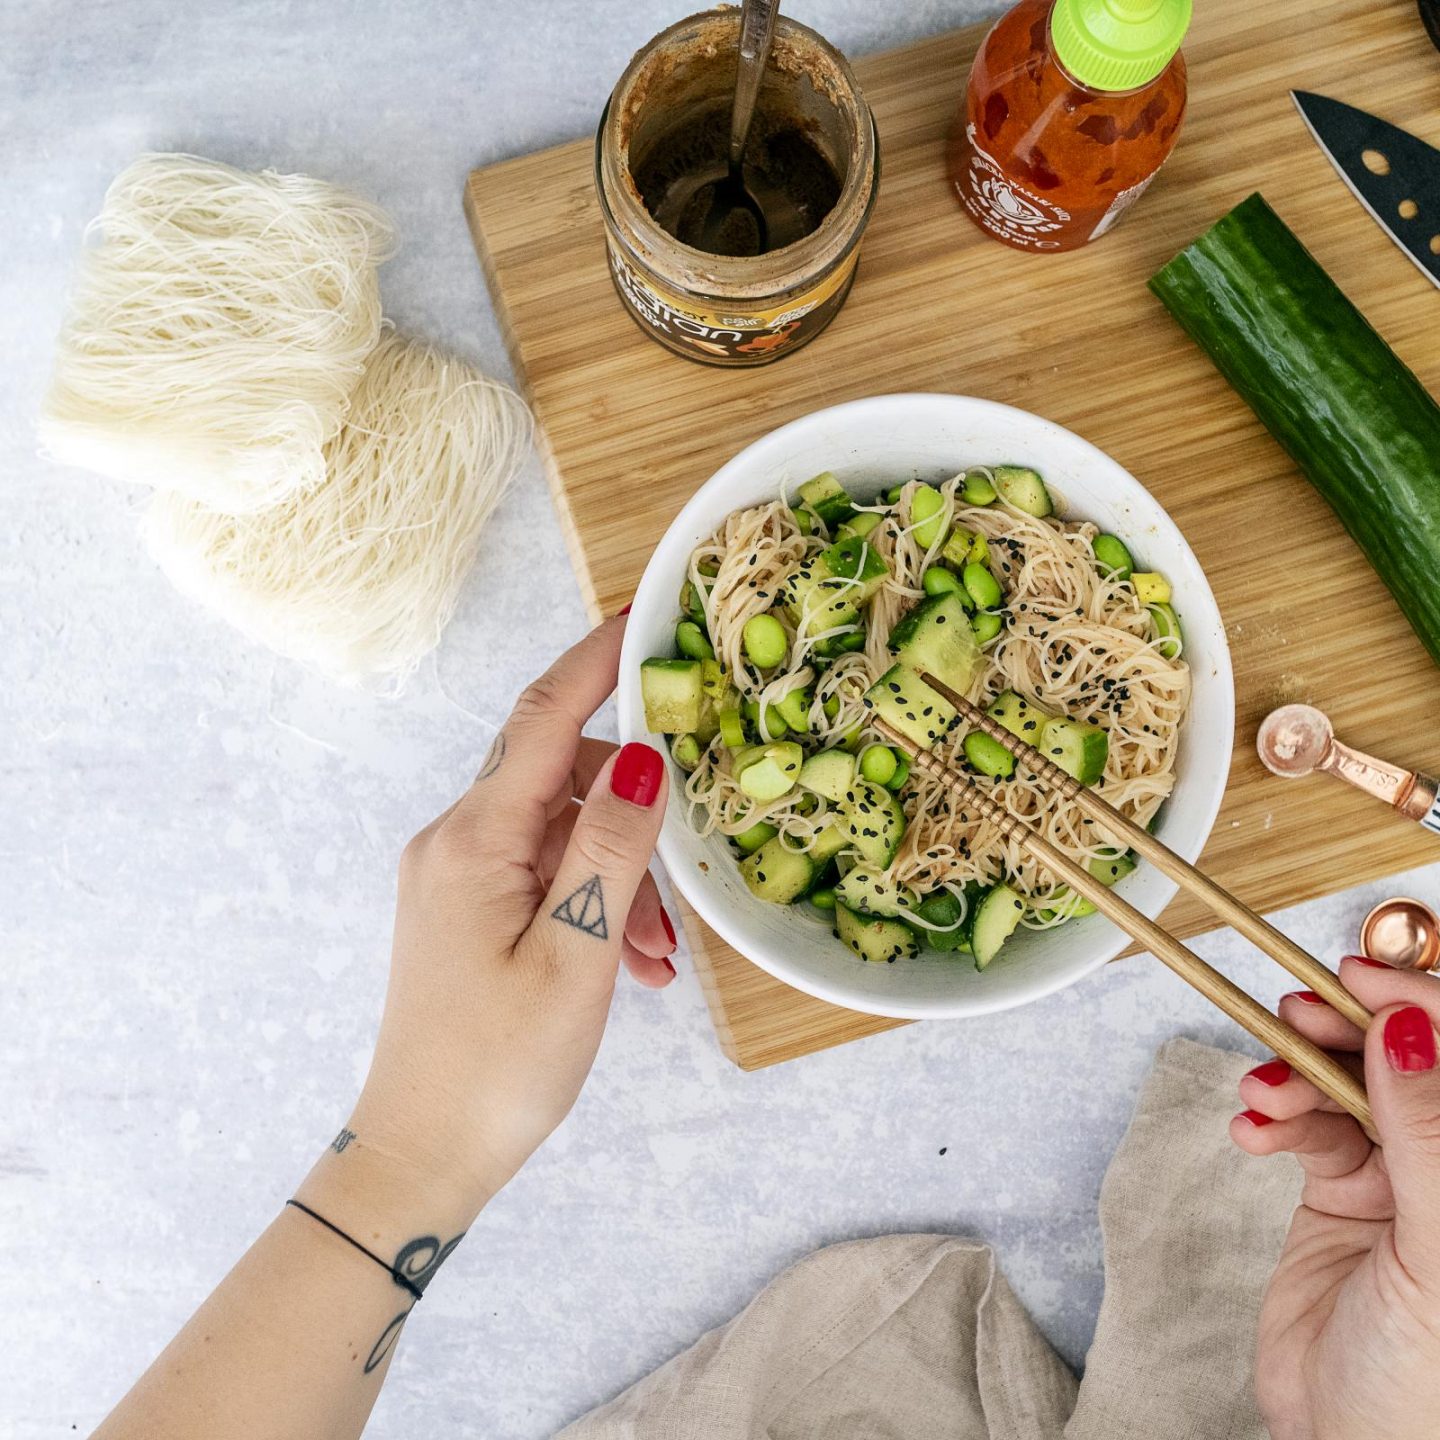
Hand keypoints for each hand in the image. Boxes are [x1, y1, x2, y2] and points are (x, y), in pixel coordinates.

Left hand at [319, 617, 675, 1223]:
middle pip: (562, 775)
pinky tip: (634, 966)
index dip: (597, 660)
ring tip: (660, 957)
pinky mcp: (466, 910)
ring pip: (564, 833)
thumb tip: (642, 757)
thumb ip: (612, 849)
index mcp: (473, 840)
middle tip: (688, 875)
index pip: (543, 717)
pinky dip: (597, 903)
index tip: (645, 612)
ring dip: (624, 877)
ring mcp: (457, 876)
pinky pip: (546, 875)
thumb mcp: (576, 955)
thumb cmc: (497, 1068)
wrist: (418, 1157)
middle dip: (635, 813)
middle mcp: (455, 841)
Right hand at [1231, 957, 1439, 1439]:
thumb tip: (1409, 1025)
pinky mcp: (1344, 1194)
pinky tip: (1253, 1129)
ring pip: (1348, 1085)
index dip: (1422, 1001)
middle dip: (1347, 1029)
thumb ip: (1428, 1135)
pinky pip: (1306, 1125)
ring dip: (1295, 1076)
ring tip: (1261, 1092)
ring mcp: (1403, 1176)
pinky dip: (1273, 1117)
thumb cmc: (1428, 1388)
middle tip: (1297, 1014)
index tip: (1364, 977)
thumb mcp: (1438, 1252)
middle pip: (1403, 1059)